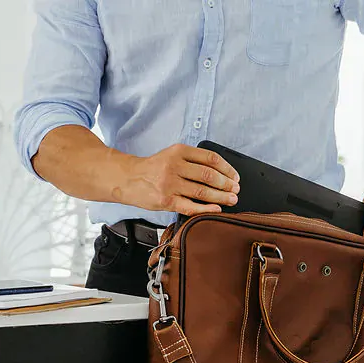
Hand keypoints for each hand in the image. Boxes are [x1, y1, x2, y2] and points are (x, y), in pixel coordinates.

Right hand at [114, 144, 239, 214]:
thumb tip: (220, 173)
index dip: (227, 168)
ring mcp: (170, 184)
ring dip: (221, 197)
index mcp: (179, 151)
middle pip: (209, 175)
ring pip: (202, 191)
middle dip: (227, 184)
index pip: (210, 158)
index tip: (235, 176)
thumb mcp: (171, 155)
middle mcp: (175, 166)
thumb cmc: (152, 169)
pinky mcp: (166, 200)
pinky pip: (190, 206)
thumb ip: (192, 160)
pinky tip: (216, 209)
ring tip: (231, 200)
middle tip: (236, 190)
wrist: (127, 179)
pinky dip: (206, 209)